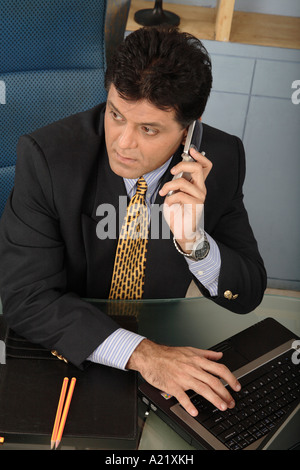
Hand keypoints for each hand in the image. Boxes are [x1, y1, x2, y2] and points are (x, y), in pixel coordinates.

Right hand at [126, 339, 240, 416]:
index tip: (236, 386)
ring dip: (214, 399)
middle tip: (231, 402)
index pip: (219, 369)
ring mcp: (182, 377)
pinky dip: (189, 405)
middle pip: (213, 381)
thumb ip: (206, 354)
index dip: (231, 378)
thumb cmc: (168, 354)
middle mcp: (192, 368)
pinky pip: (182, 396)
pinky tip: (195, 412)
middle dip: (225, 393)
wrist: (150, 356)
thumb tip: (219, 355)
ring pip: (202, 388)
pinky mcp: (172, 385)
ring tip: (222, 407)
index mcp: (197, 360)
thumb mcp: (190, 350)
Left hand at [159, 147, 212, 252]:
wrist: (181, 230)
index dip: (200, 156)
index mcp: (196, 184)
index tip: (191, 150)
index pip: (205, 166)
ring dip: (169, 186)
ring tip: (164, 193)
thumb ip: (176, 183)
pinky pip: (180, 195)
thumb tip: (175, 172)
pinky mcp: (196, 205)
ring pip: (184, 181)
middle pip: (197, 168)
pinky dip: (171, 198)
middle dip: (183, 165)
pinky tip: (169, 203)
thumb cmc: (177, 212)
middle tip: (172, 171)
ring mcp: (200, 196)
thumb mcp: (174, 194)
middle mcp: (200, 188)